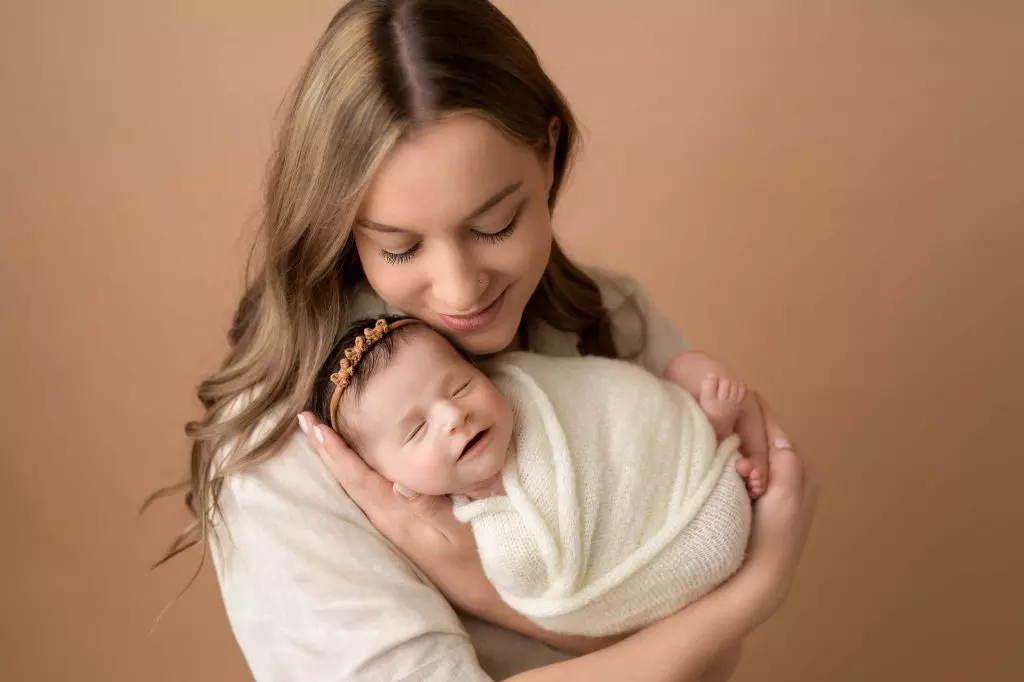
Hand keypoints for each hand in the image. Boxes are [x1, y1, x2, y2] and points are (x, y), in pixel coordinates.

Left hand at [297, 412, 502, 619]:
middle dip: (327, 451)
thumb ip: (431, 508)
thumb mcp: (461, 533)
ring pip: (358, 487)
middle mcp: (390, 521)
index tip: (312, 424)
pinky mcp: (407, 530)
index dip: (335, 451)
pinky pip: (373, 495)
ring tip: (320, 436)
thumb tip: (399, 482)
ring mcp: (397, 527)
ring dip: (339, 461)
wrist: (494, 596)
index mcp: (398, 517)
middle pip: (350, 481)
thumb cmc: (482, 561)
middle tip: (304, 420)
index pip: (358, 478)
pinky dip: (358, 474)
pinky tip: (357, 466)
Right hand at [732, 409, 817, 622]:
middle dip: (739, 424)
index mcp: (798, 465)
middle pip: (758, 432)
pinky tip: (714, 457)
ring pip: (747, 446)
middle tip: (716, 420)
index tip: (724, 396)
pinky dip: (728, 457)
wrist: (760, 574)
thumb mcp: (786, 493)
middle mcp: (787, 470)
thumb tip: (771, 430)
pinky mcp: (753, 494)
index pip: (771, 423)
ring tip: (714, 435)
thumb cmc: (773, 533)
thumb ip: (784, 459)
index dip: (749, 409)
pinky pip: (740, 462)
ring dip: (732, 441)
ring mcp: (769, 483)